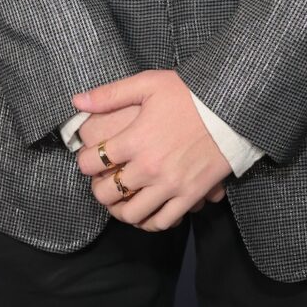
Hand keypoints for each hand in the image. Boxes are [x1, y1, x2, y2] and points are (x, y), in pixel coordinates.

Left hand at [71, 69, 231, 230]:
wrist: (229, 108)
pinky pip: (162, 221)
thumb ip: (110, 94)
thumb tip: (77, 101)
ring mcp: (170, 185)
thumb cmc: (188, 93)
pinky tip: (147, 211)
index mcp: (135, 140)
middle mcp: (149, 167)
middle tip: (104, 181)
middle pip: (107, 194)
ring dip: (121, 210)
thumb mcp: (148, 84)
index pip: (92, 162)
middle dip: (99, 189)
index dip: (85, 161)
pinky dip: (149, 221)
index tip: (91, 158)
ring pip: (132, 215)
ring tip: (122, 200)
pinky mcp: (189, 195)